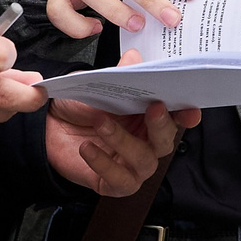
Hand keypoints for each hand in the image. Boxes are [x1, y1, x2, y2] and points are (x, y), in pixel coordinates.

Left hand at [44, 53, 198, 194]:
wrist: (50, 126)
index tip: (190, 110)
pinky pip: (120, 179)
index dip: (187, 115)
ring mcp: (133, 165)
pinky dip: (104, 163)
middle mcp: (147, 143)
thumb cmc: (81, 106)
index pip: (177, 119)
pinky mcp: (114, 184)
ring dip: (124, 141)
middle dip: (161, 125)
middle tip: (153, 107)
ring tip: (101, 122)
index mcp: (150, 117)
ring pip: (145, 161)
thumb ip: (119, 75)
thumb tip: (134, 57)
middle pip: (166, 141)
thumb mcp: (98, 86)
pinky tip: (88, 148)